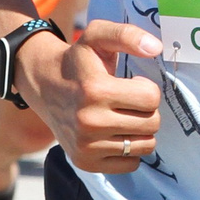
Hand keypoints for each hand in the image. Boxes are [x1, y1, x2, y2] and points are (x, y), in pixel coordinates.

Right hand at [23, 20, 163, 173]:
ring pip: (145, 145)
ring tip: (122, 116)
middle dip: (146, 109)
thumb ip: (127, 35)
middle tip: (128, 101)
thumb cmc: (78, 60)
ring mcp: (86, 146)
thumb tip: (156, 48)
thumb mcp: (97, 36)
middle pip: (152, 123)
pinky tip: (114, 133)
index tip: (131, 84)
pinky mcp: (86, 162)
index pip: (151, 98)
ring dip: (140, 130)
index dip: (147, 88)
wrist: (44, 84)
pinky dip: (129, 150)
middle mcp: (89, 122)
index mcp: (95, 90)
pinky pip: (131, 163)